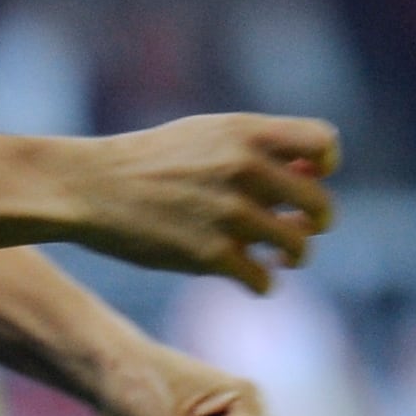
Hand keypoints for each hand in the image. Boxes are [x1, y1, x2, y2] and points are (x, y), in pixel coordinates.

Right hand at [59, 113, 339, 293]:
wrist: (92, 186)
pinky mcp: (211, 255)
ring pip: (298, 247)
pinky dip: (261, 282)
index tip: (305, 179)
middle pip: (321, 206)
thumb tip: (314, 174)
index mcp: (247, 133)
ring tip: (275, 256)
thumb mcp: (207, 135)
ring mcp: (230, 213)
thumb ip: (258, 148)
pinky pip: (265, 280)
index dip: (324, 166)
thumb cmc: (153, 160)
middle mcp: (245, 169)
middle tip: (296, 229)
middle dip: (315, 223)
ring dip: (292, 256)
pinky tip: (248, 276)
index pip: (324, 143)